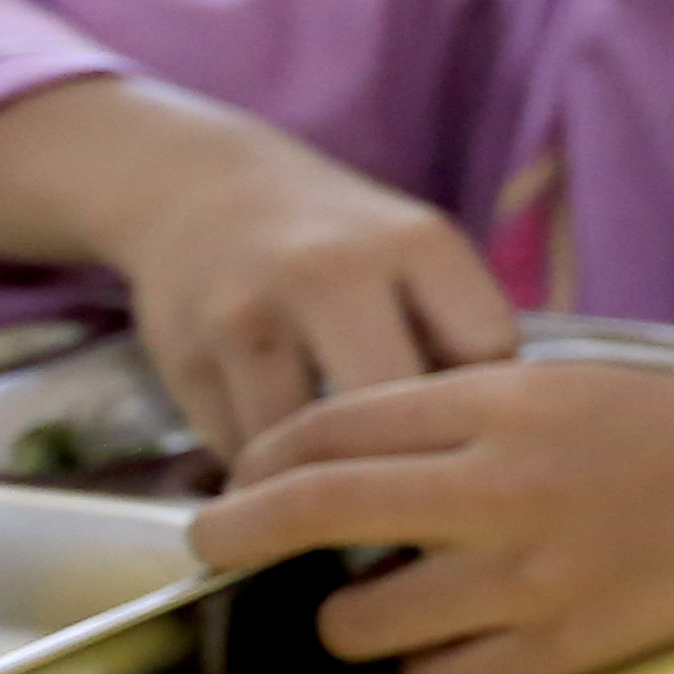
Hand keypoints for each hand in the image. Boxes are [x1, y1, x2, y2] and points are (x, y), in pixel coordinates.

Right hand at [106, 123, 519, 462]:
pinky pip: (243, 453)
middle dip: (403, 454)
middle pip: (394, 408)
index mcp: (417, 243)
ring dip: (324, 476)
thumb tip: (490, 454)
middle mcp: (332, 271)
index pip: (488, 354)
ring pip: (308, 450)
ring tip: (341, 474)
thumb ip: (460, 336)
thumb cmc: (342, 246)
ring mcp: (249, 314)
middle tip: (407, 483)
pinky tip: (281, 454)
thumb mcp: (419, 255)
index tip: (471, 419)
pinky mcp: (184, 358)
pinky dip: (268, 471)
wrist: (201, 190)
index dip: (485, 400)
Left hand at [194, 367, 673, 673]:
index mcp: (497, 406)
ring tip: (372, 604)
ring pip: (360, 621)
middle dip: (239, 532)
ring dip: (342, 617)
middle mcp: (505, 488)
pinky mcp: (566, 646)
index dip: (260, 460)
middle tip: (215, 545)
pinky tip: (443, 643)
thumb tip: (313, 464)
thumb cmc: (647, 423)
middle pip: (320, 510)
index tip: (239, 483)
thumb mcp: (540, 383)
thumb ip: (437, 413)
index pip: (327, 430)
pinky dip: (420, 670)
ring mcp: (534, 576)